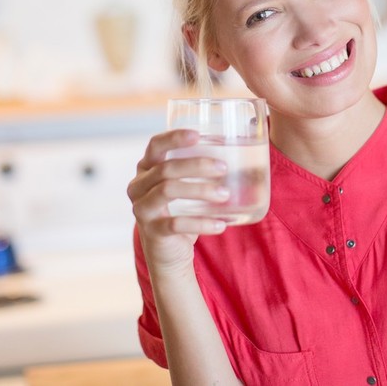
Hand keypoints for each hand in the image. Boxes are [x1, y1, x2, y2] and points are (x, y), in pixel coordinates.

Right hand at [127, 129, 229, 273]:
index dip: (174, 138)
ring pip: (168, 190)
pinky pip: (175, 224)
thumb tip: (248, 153)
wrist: (169, 251)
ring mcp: (142, 209)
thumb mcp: (187, 187)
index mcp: (146, 169)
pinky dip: (200, 223)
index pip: (155, 146)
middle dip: (196, 165)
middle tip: (223, 168)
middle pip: (165, 168)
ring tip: (225, 195)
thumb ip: (203, 170)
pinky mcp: (152, 231)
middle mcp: (138, 186)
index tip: (198, 135)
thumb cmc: (181, 210)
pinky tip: (220, 225)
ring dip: (200, 190)